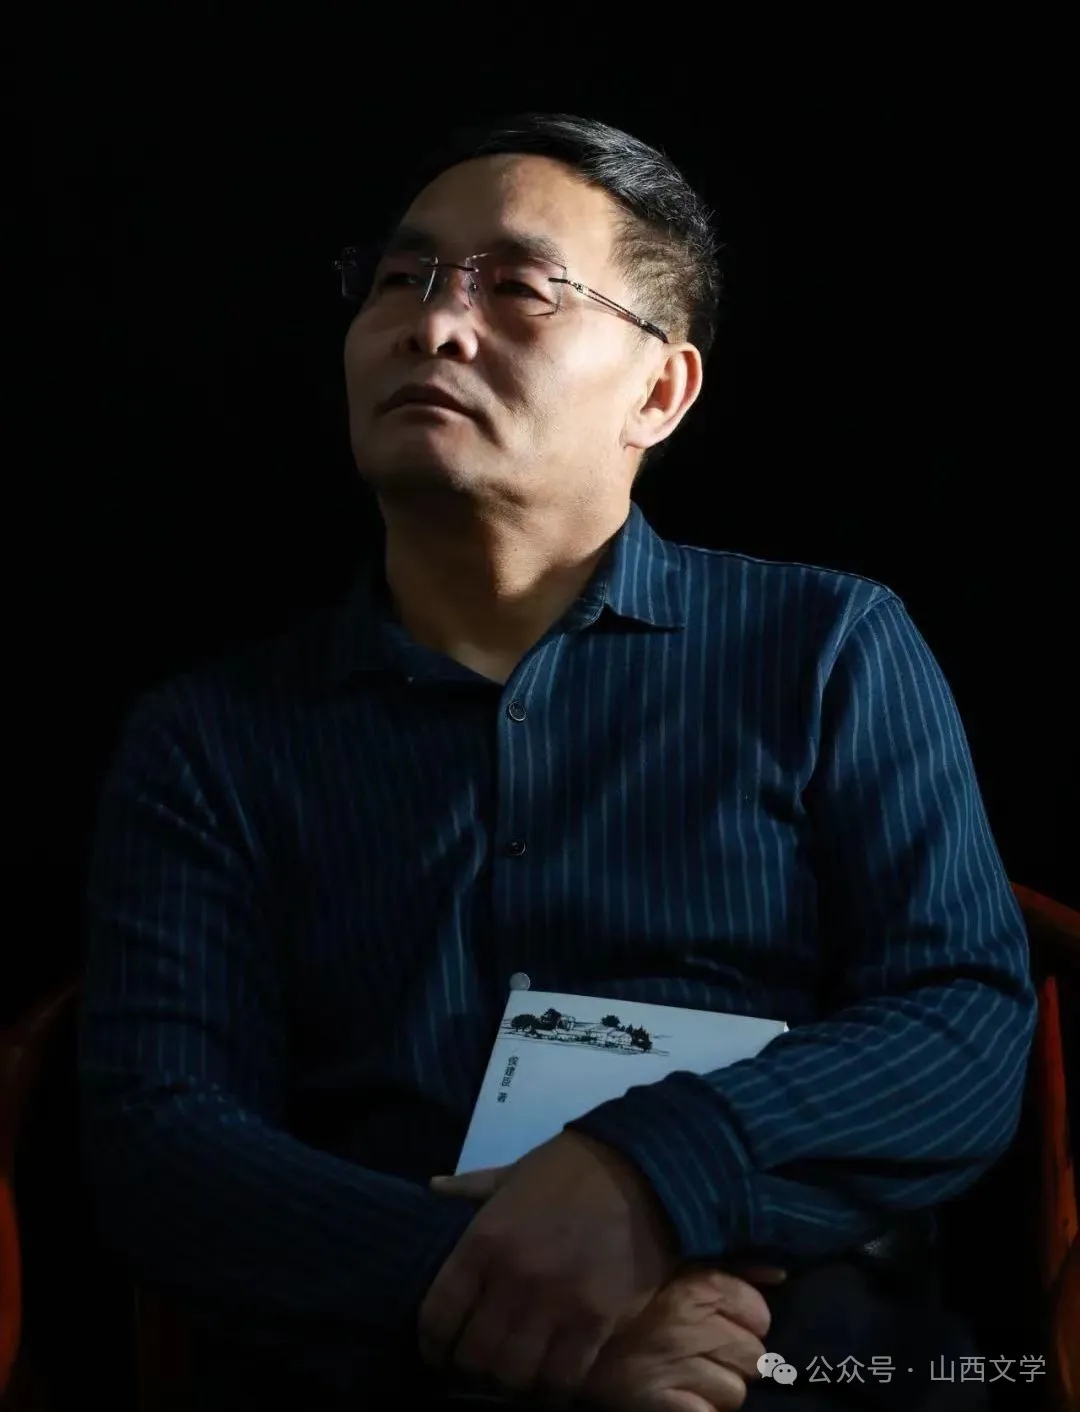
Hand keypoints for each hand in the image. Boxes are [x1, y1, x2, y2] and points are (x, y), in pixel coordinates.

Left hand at [419, 1131, 678, 1396]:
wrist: (639, 1168)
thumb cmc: (568, 1169)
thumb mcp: (512, 1173)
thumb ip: (470, 1187)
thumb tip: (433, 1187)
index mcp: (483, 1240)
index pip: (438, 1314)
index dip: (431, 1342)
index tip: (437, 1350)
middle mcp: (513, 1278)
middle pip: (475, 1353)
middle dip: (470, 1365)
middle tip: (480, 1362)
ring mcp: (555, 1303)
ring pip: (515, 1374)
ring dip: (511, 1379)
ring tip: (515, 1371)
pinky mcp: (596, 1320)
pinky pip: (563, 1377)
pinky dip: (553, 1386)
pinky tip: (550, 1377)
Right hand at [584, 1266, 774, 1411]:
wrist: (568, 1333)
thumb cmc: (629, 1295)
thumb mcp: (676, 1266)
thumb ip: (729, 1268)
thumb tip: (780, 1273)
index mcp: (695, 1285)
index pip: (758, 1312)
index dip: (746, 1319)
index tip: (723, 1320)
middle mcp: (690, 1326)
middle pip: (754, 1356)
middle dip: (735, 1356)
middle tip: (705, 1350)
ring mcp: (676, 1369)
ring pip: (736, 1392)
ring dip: (719, 1387)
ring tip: (690, 1374)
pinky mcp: (661, 1405)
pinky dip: (701, 1411)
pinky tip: (681, 1395)